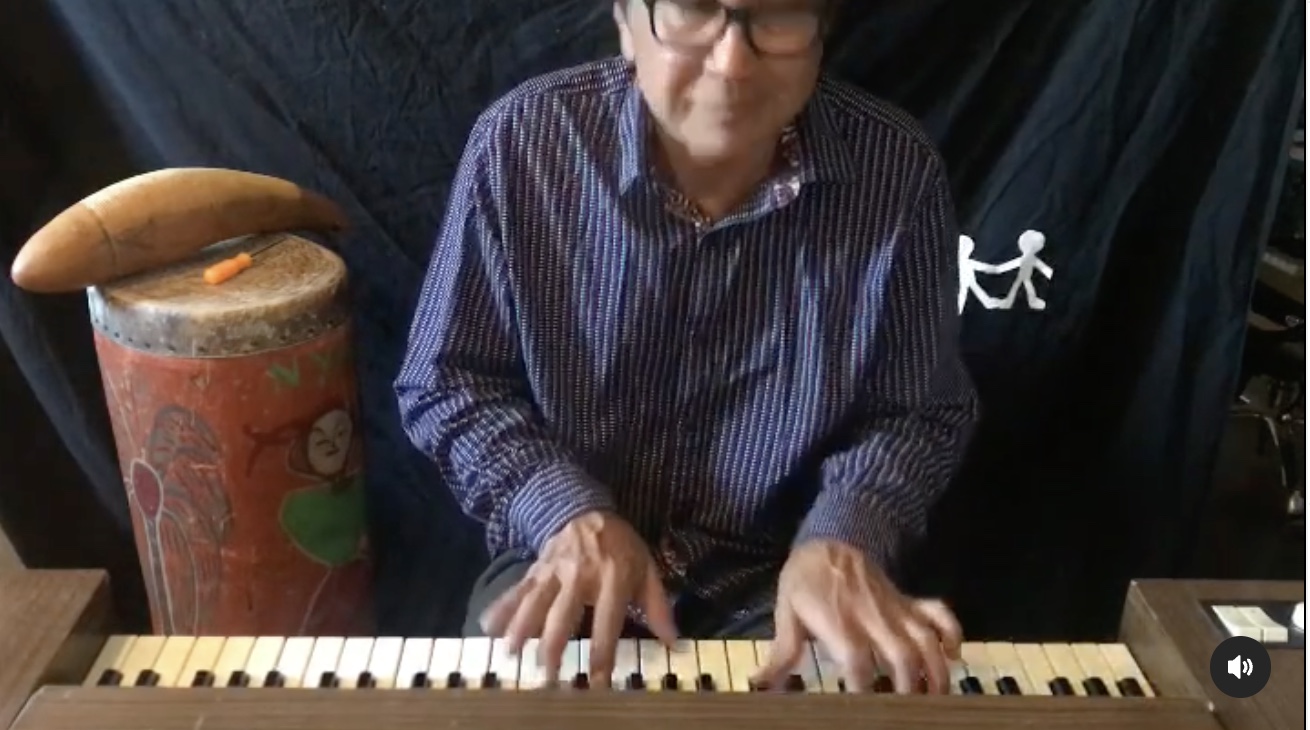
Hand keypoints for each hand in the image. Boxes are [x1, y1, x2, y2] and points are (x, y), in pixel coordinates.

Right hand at [479, 511, 677, 685]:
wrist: (585, 507)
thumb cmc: (620, 545)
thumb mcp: (646, 568)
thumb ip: (658, 606)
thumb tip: (673, 641)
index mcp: (613, 577)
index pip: (607, 619)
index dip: (603, 651)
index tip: (598, 680)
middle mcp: (581, 575)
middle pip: (563, 614)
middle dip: (554, 646)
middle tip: (548, 675)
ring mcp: (554, 571)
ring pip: (535, 602)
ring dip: (522, 629)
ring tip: (512, 654)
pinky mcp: (536, 568)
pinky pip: (517, 589)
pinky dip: (502, 607)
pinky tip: (487, 626)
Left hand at [754, 539, 961, 693]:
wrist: (828, 538)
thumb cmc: (804, 581)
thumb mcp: (786, 612)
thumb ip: (782, 652)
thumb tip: (760, 685)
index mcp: (839, 621)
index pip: (857, 661)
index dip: (863, 687)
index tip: (865, 710)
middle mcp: (872, 616)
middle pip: (901, 654)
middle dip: (908, 687)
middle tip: (907, 711)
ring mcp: (895, 607)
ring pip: (926, 639)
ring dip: (935, 670)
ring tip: (937, 697)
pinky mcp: (909, 600)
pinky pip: (938, 612)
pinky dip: (951, 632)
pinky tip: (954, 655)